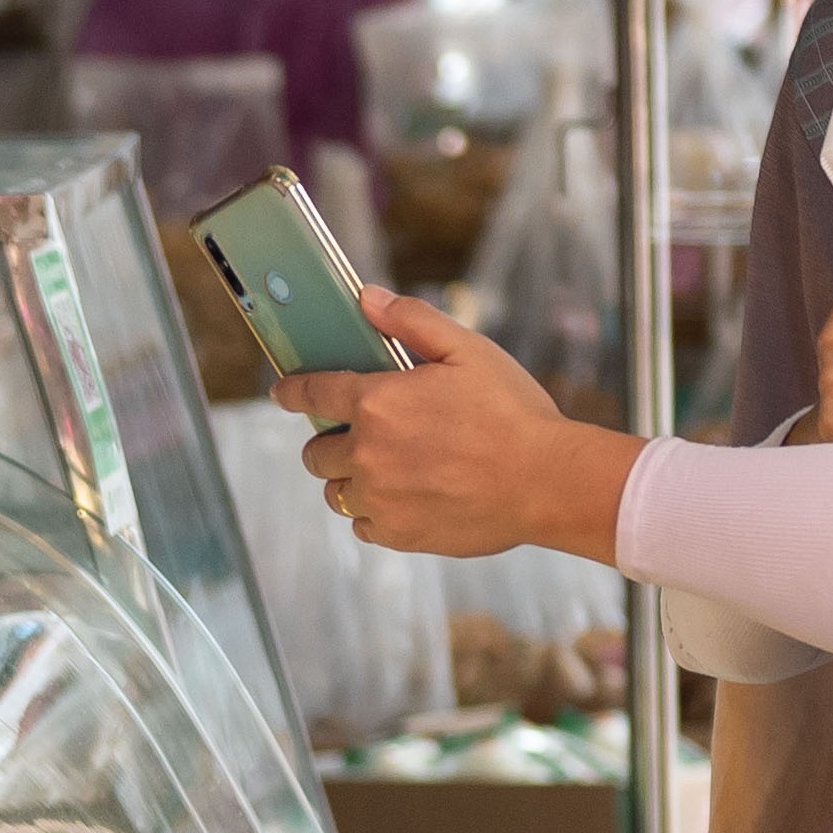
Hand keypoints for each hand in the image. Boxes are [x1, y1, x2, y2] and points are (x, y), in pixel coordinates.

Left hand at [284, 290, 632, 561]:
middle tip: (361, 436)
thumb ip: (412, 320)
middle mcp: (367, 454)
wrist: (548, 481)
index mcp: (377, 403)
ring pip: (336, 492)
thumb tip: (367, 299)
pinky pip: (363, 525)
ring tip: (387, 470)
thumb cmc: (513, 412)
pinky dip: (375, 513)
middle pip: (316, 452)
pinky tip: (406, 499)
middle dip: (330, 441)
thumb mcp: (468, 350)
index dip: (293, 390)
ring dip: (350, 479)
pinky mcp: (399, 534)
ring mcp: (380, 499)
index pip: (313, 393)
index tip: (284, 392)